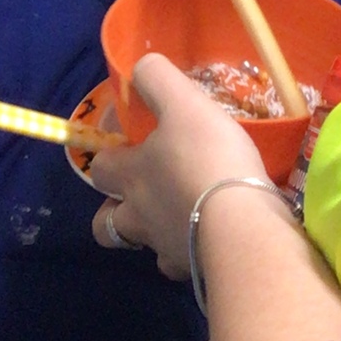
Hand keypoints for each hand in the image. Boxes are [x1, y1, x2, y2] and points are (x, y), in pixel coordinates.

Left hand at [88, 53, 279, 275]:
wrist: (242, 225)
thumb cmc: (207, 159)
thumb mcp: (184, 104)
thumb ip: (159, 80)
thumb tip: (140, 69)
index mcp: (130, 176)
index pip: (98, 167)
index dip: (107, 154)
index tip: (126, 143)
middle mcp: (138, 216)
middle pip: (105, 224)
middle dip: (115, 211)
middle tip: (141, 195)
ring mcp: (164, 248)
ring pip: (145, 247)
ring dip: (152, 234)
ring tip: (176, 218)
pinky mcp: (193, 271)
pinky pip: (182, 265)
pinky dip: (189, 252)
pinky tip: (208, 238)